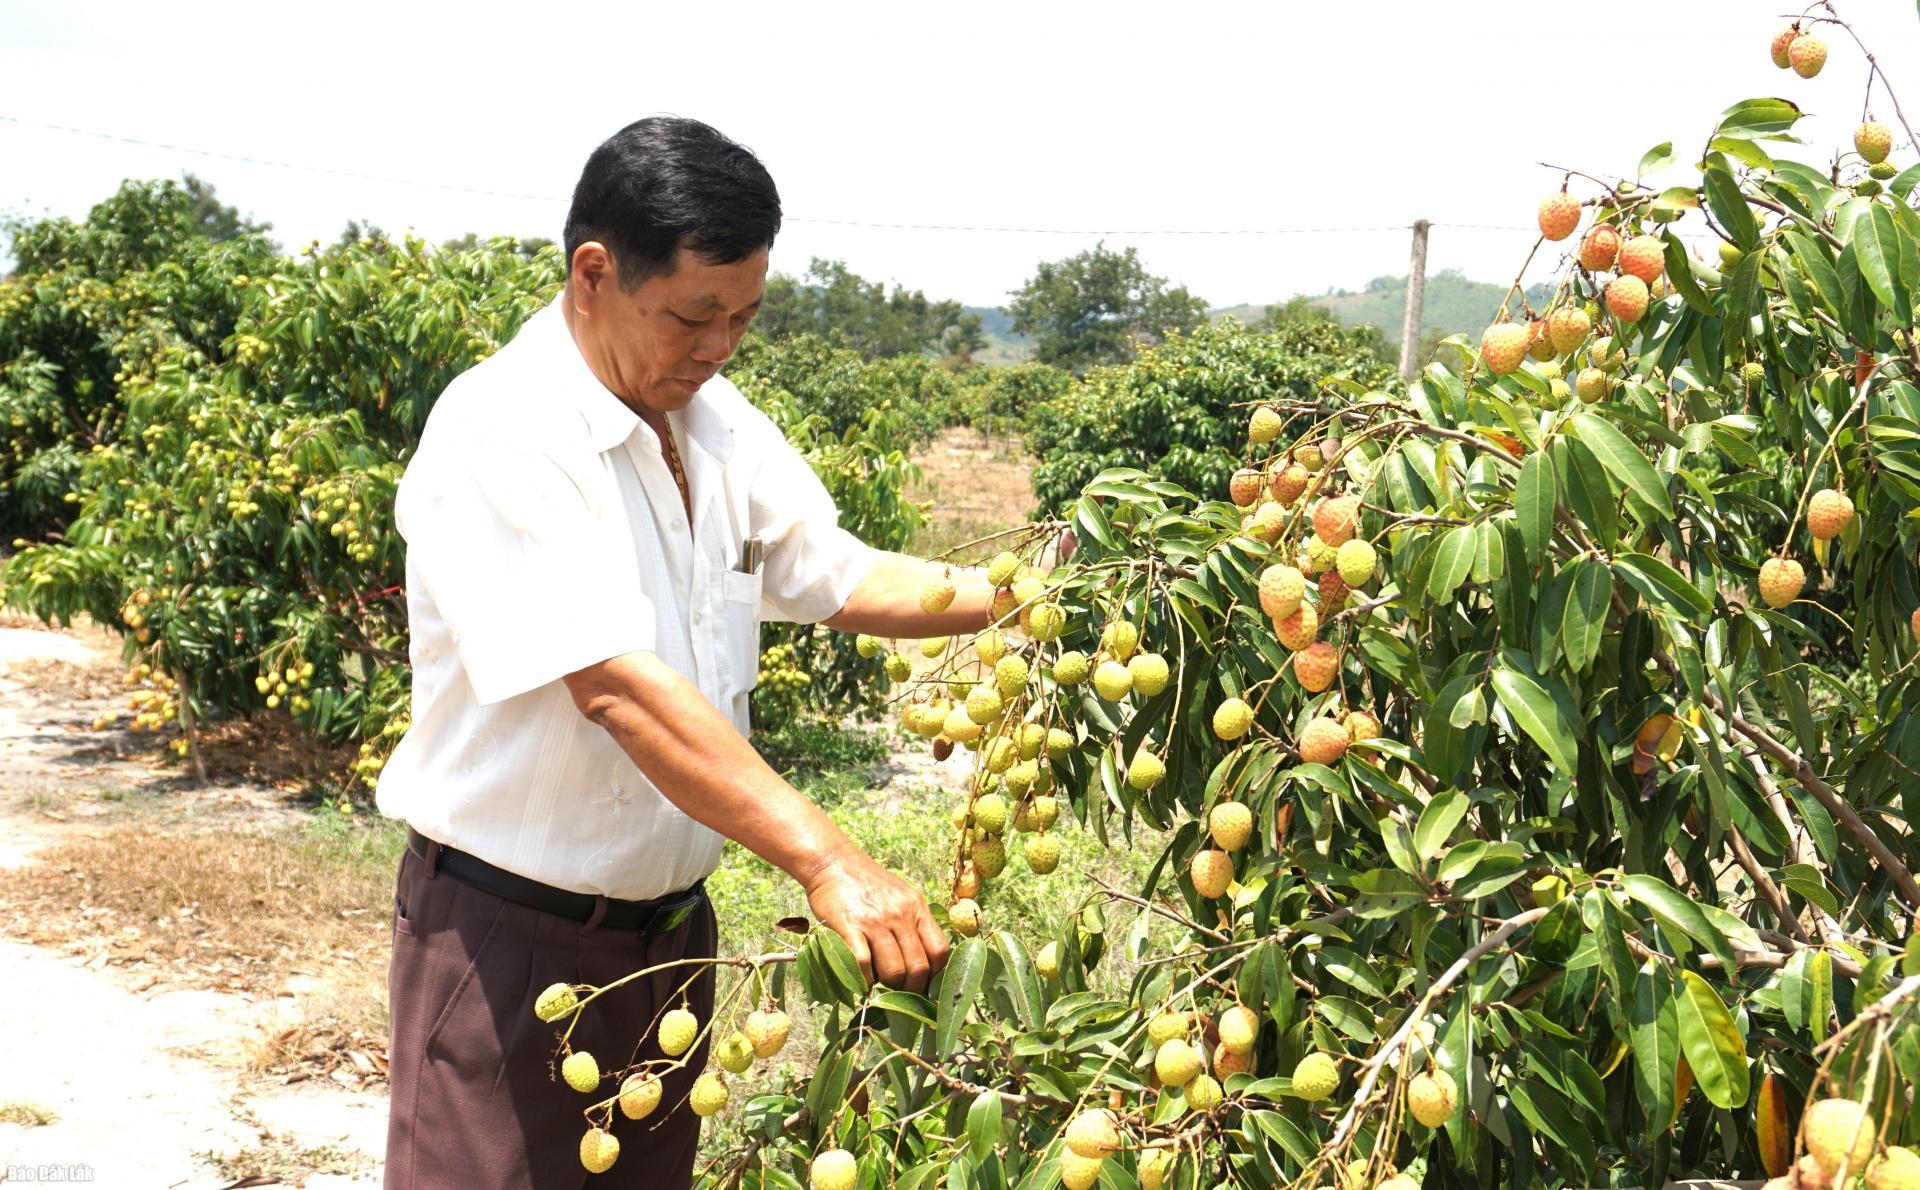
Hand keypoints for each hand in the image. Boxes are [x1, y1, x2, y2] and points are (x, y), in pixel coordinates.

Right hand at [802, 841, 950, 993]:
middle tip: (901, 993)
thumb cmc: (868, 884)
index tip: (926, 985)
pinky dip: (864, 981)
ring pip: (894, 970)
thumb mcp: (902, 896)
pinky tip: (861, 981)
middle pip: (919, 967)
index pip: (940, 951)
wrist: (833, 863)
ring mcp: (875, 921)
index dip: (936, 976)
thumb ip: (915, 923)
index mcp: (917, 908)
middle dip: (912, 989)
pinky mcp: (849, 927)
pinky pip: (864, 965)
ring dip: (888, 988)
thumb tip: (925, 962)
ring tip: (880, 987)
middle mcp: (900, 915)